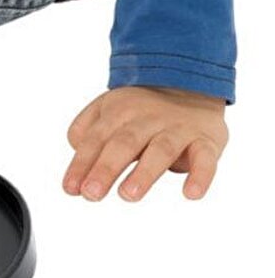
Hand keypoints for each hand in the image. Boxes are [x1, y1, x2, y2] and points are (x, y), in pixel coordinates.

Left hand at [63, 86, 227, 201]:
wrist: (191, 83)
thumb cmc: (142, 109)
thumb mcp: (109, 110)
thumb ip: (87, 132)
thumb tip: (76, 159)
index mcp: (119, 111)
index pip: (96, 139)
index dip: (82, 164)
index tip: (70, 189)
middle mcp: (148, 119)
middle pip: (124, 143)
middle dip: (106, 168)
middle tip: (91, 194)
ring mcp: (178, 129)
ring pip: (161, 150)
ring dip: (144, 173)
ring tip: (128, 195)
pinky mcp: (206, 141)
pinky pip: (206, 159)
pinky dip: (200, 176)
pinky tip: (191, 194)